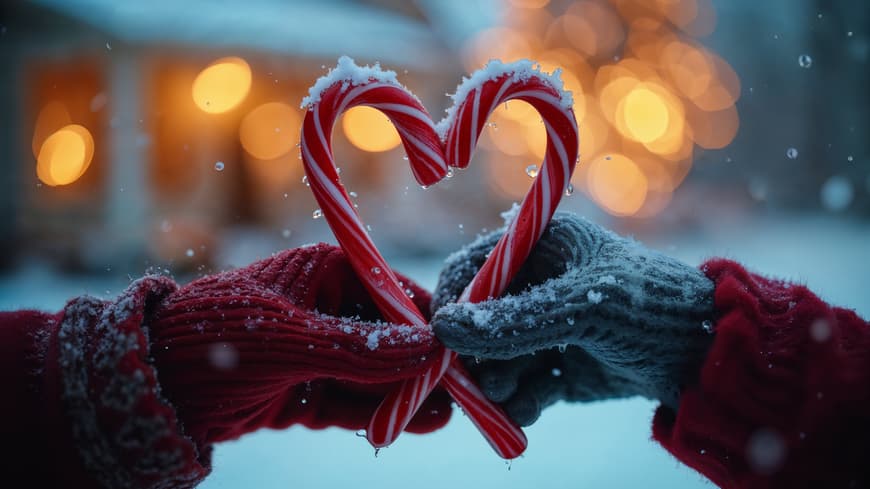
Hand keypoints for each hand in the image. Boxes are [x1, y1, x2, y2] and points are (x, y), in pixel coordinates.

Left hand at [148, 244, 449, 446]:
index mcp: (325, 271)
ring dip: (407, 393)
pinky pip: (352, 400)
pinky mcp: (305, 389)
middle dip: (421, 366)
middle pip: (389, 337)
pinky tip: (416, 423)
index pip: (392, 295)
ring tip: (447, 414)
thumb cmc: (214, 339)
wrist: (150, 386)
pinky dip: (380, 412)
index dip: (428, 325)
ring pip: (375, 373)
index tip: (460, 353)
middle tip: (462, 394)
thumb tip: (429, 347)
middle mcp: (327, 307)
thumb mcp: (291, 341)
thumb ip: (361, 348)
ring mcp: (317, 352)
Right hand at [430, 212, 714, 425]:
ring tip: (508, 399)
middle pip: (477, 320)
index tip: (440, 340)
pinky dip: (519, 403)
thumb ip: (513, 322)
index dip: (451, 300)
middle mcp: (539, 285)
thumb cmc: (652, 310)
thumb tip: (444, 328)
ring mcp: (548, 330)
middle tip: (478, 383)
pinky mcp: (560, 369)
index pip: (473, 267)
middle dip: (474, 355)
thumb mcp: (581, 310)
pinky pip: (521, 388)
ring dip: (495, 384)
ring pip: (495, 360)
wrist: (711, 359)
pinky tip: (527, 415)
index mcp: (542, 247)